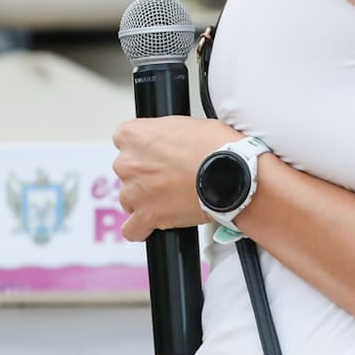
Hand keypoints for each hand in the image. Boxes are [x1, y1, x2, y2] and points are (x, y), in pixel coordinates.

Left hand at [112, 115, 244, 240]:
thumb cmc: (215, 146)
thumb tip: (166, 143)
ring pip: (129, 199)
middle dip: (145, 175)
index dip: (144, 150)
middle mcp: (127, 162)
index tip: (157, 155)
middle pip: (127, 171)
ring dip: (145, 200)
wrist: (230, 172)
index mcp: (134, 135)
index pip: (124, 142)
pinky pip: (132, 229)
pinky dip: (141, 229)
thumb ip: (164, 135)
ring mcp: (133, 191)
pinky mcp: (145, 216)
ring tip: (171, 199)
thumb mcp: (184, 124)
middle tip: (170, 176)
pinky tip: (155, 223)